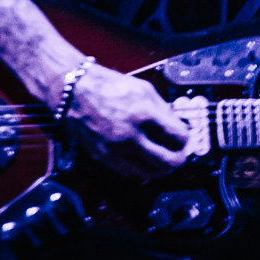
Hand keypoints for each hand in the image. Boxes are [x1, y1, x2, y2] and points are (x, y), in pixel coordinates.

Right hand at [62, 63, 192, 179]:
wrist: (73, 91)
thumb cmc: (107, 85)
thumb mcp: (144, 89)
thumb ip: (163, 109)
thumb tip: (178, 126)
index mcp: (143, 113)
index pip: (179, 137)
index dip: (185, 139)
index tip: (184, 137)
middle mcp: (130, 135)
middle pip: (168, 161)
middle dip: (179, 158)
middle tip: (179, 153)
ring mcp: (115, 149)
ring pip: (151, 173)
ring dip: (161, 168)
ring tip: (163, 157)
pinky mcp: (103, 157)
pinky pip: (130, 173)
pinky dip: (141, 169)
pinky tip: (143, 158)